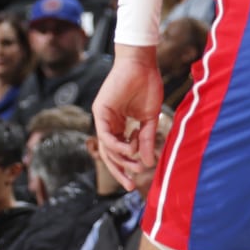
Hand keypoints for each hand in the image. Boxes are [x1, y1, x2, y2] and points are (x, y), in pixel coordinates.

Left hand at [94, 47, 164, 189]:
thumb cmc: (147, 86)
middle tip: (130, 185)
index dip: (126, 166)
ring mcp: (102, 117)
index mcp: (118, 125)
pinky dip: (118, 146)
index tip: (138, 177)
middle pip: (108, 154)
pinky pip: (106, 135)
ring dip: (121, 160)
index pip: (118, 152)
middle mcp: (108, 123)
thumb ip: (146, 140)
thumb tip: (147, 163)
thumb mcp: (149, 119)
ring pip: (107, 148)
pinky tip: (130, 150)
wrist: (142, 64)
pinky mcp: (100, 111)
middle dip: (119, 171)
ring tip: (136, 167)